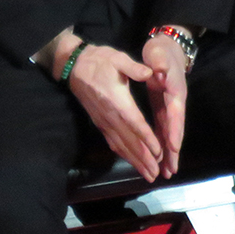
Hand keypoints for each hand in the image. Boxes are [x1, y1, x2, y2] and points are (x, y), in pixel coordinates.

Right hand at [62, 42, 163, 180]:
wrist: (75, 67)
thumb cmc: (100, 61)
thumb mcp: (119, 59)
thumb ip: (135, 68)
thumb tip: (150, 72)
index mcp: (118, 102)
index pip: (136, 124)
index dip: (147, 139)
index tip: (159, 152)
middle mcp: (111, 117)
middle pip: (129, 141)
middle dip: (143, 158)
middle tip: (157, 173)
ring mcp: (104, 122)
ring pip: (121, 146)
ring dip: (135, 161)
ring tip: (148, 174)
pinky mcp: (100, 123)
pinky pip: (113, 142)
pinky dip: (124, 154)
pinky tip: (132, 161)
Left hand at [141, 34, 188, 179]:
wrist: (168, 47)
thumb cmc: (161, 51)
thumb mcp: (158, 53)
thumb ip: (160, 63)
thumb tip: (160, 73)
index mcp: (174, 90)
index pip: (175, 113)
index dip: (174, 130)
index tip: (172, 148)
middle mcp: (175, 102)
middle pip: (176, 128)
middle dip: (173, 150)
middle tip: (171, 171)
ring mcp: (171, 106)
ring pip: (170, 131)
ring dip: (169, 152)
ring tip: (167, 172)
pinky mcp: (164, 107)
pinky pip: (164, 128)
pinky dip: (163, 143)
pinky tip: (160, 156)